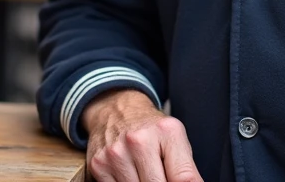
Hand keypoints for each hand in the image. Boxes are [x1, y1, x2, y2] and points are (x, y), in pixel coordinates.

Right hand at [81, 89, 202, 181]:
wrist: (116, 109)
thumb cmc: (150, 128)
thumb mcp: (175, 139)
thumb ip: (186, 169)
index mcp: (166, 132)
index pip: (183, 179)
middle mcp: (139, 141)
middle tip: (161, 175)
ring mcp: (116, 153)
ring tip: (146, 173)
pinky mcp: (99, 165)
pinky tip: (130, 175)